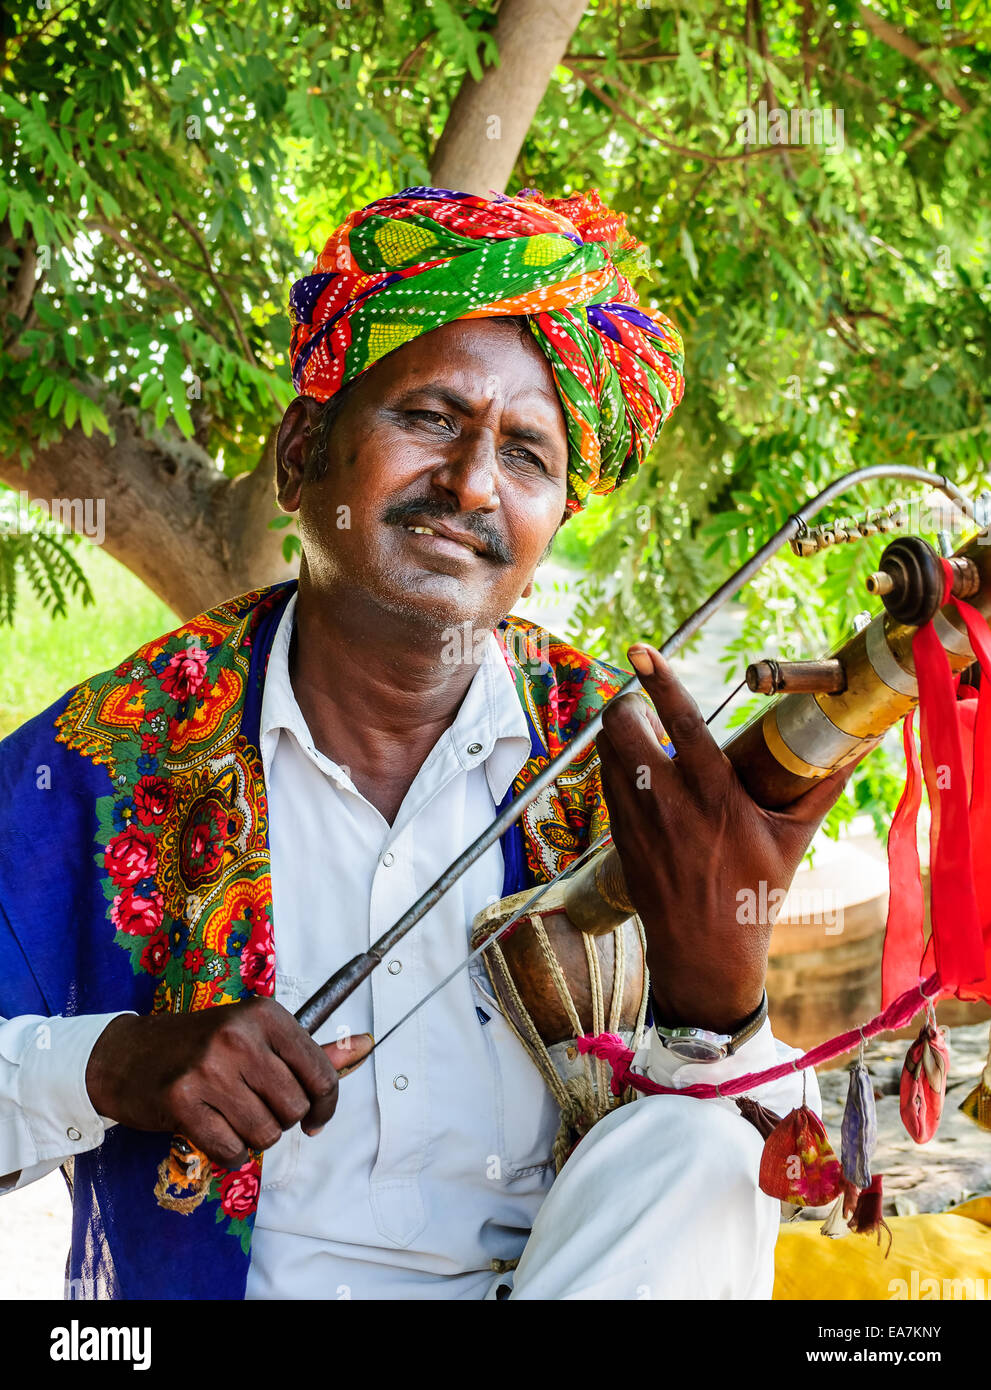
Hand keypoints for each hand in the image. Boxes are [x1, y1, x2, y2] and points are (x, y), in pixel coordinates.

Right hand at [85, 997, 372, 1167]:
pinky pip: (231, 1151)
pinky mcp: (181, 1100)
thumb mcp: (257, 1036)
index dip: (325, 1106)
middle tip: (255, 1108)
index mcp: (265, 1014)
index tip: (315, 1118)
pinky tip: (214, 1132)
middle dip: (282, 1121)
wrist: (128, 1055)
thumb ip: (311, 1050)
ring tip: (232, 1117)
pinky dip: (229, 1154)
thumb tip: (366, 1044)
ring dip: (253, 1138)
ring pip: (266, 1133)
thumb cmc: (201, 1046)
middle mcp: (238, 1036)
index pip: (322, 1074)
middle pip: (295, 1108)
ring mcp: (208, 1067)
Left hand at [596, 644, 857, 1034]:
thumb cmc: (754, 894)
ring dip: (619, 731)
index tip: (642, 650)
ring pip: (608, 752)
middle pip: (624, 729)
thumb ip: (820, 788)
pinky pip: (607, 782)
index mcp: (715, 796)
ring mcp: (638, 821)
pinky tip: (635, 766)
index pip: (681, 724)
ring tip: (640, 728)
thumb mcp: (792, 839)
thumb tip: (857, 748)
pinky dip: (615, 763)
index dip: (660, 682)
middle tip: (642, 701)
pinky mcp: (620, 837)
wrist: (707, 951)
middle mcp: (670, 804)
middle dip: (627, 703)